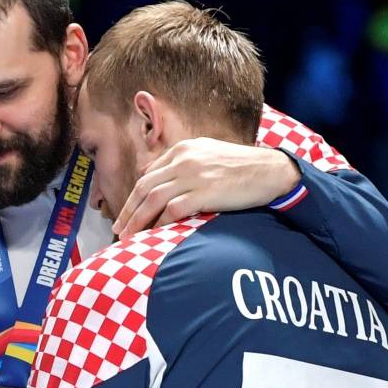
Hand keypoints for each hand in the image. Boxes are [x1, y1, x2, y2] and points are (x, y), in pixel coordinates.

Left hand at [112, 139, 297, 236]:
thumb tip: (159, 181)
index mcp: (182, 149)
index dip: (134, 197)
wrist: (269, 170)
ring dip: (137, 221)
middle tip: (118, 229)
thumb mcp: (207, 155)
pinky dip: (160, 224)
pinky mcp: (204, 192)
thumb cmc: (241, 167)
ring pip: (153, 200)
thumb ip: (183, 164)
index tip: (127, 213)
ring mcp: (193, 176)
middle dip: (128, 211)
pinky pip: (172, 211)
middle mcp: (183, 160)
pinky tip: (154, 235)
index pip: (148, 175)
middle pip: (144, 188)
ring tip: (128, 237)